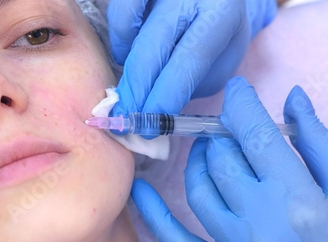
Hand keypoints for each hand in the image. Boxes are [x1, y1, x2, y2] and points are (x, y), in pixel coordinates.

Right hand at [108, 0, 276, 121]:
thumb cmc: (217, 33)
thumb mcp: (222, 59)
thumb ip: (195, 82)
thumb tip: (157, 107)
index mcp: (220, 15)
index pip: (189, 60)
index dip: (166, 95)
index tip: (151, 125)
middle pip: (153, 47)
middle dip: (137, 90)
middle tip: (125, 119)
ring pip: (131, 31)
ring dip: (128, 69)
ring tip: (132, 90)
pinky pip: (119, 14)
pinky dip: (119, 40)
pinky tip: (127, 55)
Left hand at [131, 77, 327, 241]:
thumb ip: (315, 142)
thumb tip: (290, 97)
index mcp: (297, 198)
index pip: (255, 136)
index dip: (241, 105)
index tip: (236, 91)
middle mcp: (261, 223)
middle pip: (222, 160)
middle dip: (223, 135)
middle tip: (230, 129)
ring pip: (199, 191)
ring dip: (198, 162)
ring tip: (208, 149)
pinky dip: (154, 216)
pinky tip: (141, 190)